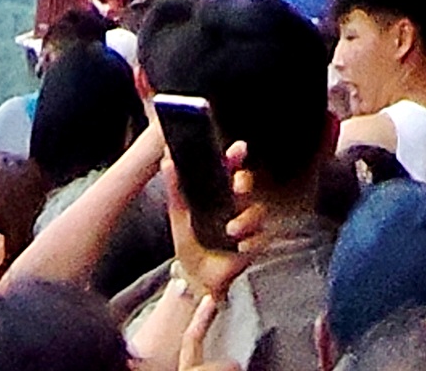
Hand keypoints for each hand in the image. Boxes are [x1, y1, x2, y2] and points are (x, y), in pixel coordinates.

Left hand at [165, 138, 252, 302]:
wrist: (196, 277)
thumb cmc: (190, 243)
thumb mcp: (179, 215)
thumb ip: (174, 188)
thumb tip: (165, 161)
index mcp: (219, 192)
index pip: (230, 167)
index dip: (235, 156)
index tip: (238, 148)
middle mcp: (236, 203)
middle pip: (247, 183)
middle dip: (244, 182)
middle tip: (236, 186)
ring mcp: (247, 222)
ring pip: (257, 210)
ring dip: (246, 218)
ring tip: (231, 230)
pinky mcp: (254, 243)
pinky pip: (260, 237)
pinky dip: (252, 240)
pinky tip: (241, 245)